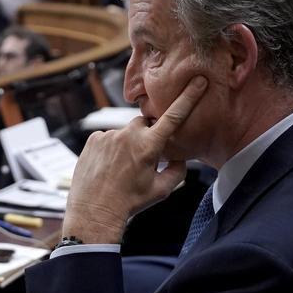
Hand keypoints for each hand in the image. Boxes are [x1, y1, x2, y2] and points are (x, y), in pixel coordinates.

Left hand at [61, 77, 207, 242]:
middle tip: (142, 160)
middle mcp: (128, 135)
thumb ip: (177, 170)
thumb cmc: (130, 203)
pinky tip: (108, 167)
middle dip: (147, 136)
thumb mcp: (161, 190)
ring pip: (125, 134)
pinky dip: (111, 148)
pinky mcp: (93, 139)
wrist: (95, 212)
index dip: (188, 97)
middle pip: (145, 124)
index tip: (198, 80)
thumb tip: (179, 158)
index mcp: (149, 146)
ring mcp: (108, 136)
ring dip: (127, 145)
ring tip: (120, 169)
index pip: (174, 116)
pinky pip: (108, 138)